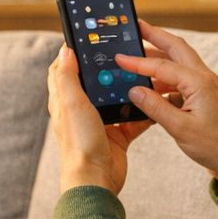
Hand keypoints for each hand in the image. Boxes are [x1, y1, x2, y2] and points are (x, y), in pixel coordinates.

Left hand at [47, 44, 152, 194]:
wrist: (96, 180)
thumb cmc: (79, 144)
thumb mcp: (72, 103)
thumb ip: (68, 77)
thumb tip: (65, 50)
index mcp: (65, 101)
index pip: (64, 70)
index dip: (73, 53)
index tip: (89, 38)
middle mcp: (81, 110)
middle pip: (94, 81)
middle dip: (108, 67)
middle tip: (124, 53)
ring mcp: (100, 123)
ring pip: (116, 98)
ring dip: (128, 88)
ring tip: (142, 73)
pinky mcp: (117, 135)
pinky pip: (132, 118)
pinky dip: (143, 111)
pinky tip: (153, 102)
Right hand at [115, 20, 217, 192]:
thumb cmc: (214, 146)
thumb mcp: (180, 128)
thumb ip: (155, 107)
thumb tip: (134, 90)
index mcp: (199, 82)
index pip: (162, 65)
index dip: (138, 61)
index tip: (119, 57)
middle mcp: (203, 77)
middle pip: (176, 48)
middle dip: (155, 35)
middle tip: (135, 26)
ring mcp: (204, 85)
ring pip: (178, 62)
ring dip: (159, 56)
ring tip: (137, 55)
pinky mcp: (202, 95)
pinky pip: (180, 79)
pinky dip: (164, 77)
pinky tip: (150, 85)